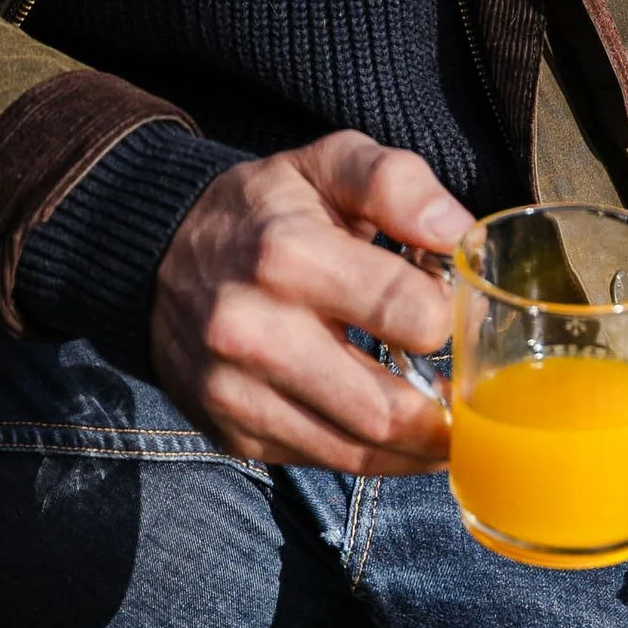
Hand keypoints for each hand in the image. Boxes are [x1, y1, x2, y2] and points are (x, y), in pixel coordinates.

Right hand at [150, 130, 466, 471]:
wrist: (159, 254)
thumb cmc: (266, 208)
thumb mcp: (326, 164)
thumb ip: (397, 183)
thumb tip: (459, 232)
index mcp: (286, 254)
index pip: (406, 312)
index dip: (448, 316)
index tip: (454, 311)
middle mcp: (252, 331)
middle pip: (383, 407)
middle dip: (442, 408)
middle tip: (469, 391)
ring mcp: (235, 392)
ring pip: (356, 452)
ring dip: (416, 448)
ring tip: (445, 423)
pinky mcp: (231, 433)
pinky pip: (321, 464)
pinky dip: (370, 457)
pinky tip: (394, 433)